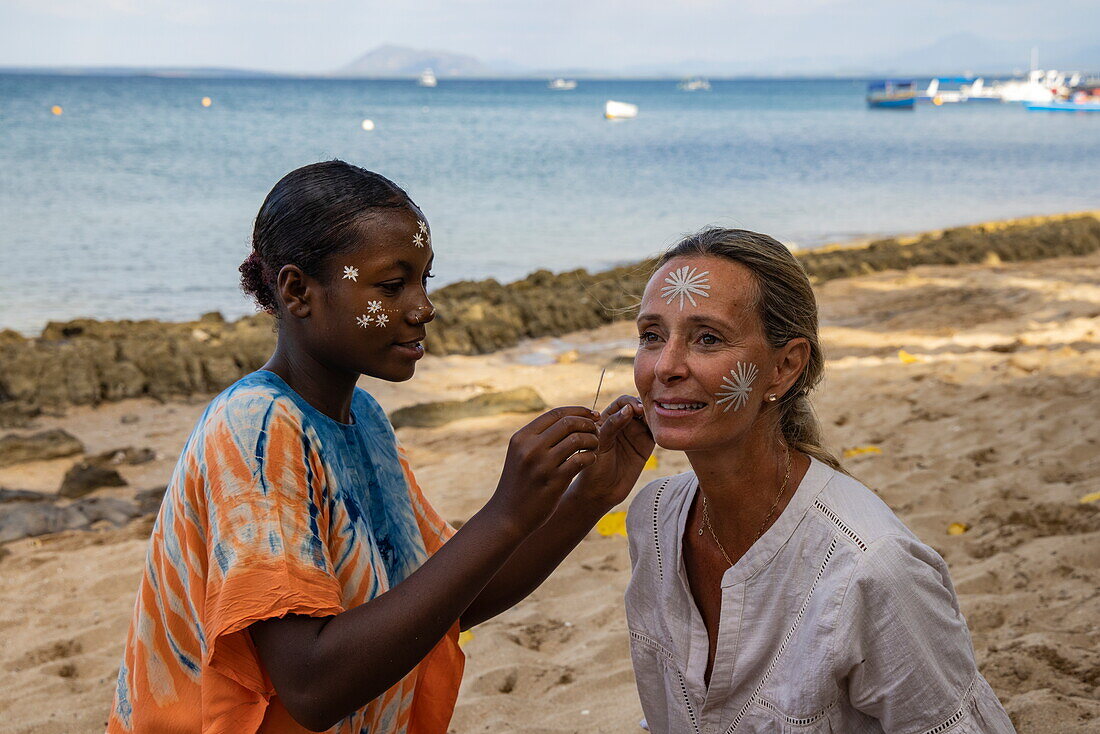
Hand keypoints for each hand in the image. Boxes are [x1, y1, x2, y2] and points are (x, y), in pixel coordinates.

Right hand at [488, 407, 600, 534]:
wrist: (507, 516)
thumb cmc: (519, 484)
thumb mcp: (520, 455)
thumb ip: (538, 438)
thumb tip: (567, 420)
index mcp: (522, 437)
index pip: (555, 413)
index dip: (578, 411)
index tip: (592, 415)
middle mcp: (530, 448)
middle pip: (568, 423)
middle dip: (588, 423)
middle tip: (597, 430)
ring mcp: (542, 464)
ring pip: (577, 439)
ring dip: (592, 440)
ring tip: (595, 446)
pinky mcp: (554, 481)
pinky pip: (580, 460)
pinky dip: (590, 457)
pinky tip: (591, 460)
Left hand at [569, 394, 653, 510]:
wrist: (601, 492)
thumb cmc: (594, 466)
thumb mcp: (600, 443)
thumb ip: (612, 424)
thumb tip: (629, 408)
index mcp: (608, 418)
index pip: (622, 402)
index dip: (629, 402)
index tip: (634, 409)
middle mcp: (623, 424)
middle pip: (638, 407)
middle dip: (645, 406)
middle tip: (647, 414)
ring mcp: (635, 434)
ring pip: (649, 418)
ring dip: (654, 416)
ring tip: (655, 422)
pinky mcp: (646, 446)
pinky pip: (656, 432)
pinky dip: (660, 428)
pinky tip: (660, 430)